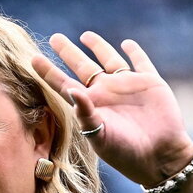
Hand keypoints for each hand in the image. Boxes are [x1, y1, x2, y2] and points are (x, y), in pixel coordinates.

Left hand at [32, 31, 192, 187]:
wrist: (159, 157)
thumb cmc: (126, 153)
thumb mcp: (101, 136)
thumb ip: (85, 114)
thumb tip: (71, 90)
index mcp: (91, 106)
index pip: (64, 85)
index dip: (49, 72)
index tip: (32, 58)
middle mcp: (106, 94)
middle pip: (83, 67)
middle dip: (69, 53)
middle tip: (54, 38)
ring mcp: (127, 87)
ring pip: (109, 60)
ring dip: (98, 46)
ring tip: (84, 36)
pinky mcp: (150, 83)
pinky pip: (141, 62)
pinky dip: (135, 52)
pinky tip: (127, 44)